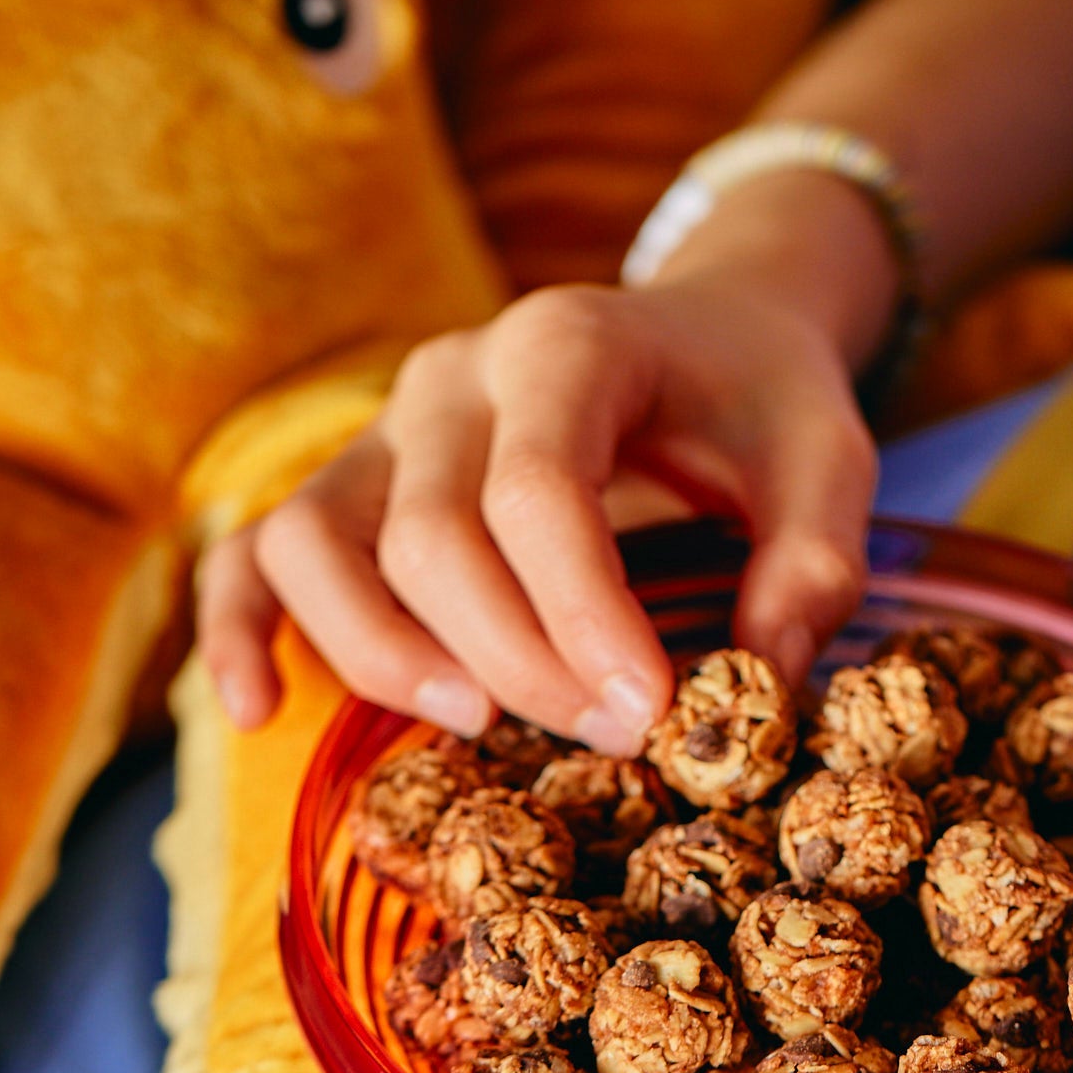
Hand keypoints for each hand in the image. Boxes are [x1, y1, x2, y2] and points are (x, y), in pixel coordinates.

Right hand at [197, 270, 877, 748]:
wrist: (706, 335)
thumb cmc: (761, 406)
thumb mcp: (830, 462)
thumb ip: (815, 565)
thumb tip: (761, 683)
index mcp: (567, 342)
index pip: (537, 490)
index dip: (583, 617)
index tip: (651, 711)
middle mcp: (453, 375)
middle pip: (429, 535)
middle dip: (517, 660)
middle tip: (614, 737)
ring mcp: (385, 427)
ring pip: (318, 544)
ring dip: (385, 655)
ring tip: (483, 725)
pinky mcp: (349, 484)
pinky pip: (254, 552)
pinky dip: (242, 629)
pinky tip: (259, 711)